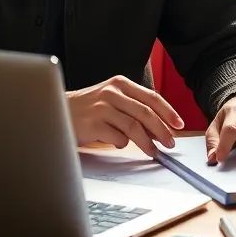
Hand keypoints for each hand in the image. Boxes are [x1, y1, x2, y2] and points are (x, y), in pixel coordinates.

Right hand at [66, 75, 184, 154]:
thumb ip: (132, 107)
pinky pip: (117, 137)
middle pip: (146, 113)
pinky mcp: (93, 124)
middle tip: (170, 143)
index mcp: (120, 84)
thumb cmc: (87, 108)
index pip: (151, 97)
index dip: (168, 112)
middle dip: (162, 130)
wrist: (56, 110)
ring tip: (153, 152)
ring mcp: (102, 107)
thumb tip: (158, 127)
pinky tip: (120, 144)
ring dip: (147, 142)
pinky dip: (122, 143)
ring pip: (134, 126)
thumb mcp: (110, 99)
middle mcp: (112, 92)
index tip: (179, 124)